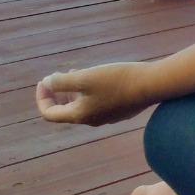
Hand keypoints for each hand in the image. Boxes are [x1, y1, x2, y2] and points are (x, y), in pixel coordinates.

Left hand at [36, 63, 151, 127]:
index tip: (44, 80)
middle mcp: (91, 120)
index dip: (42, 97)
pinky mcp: (120, 111)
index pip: (49, 113)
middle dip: (56, 95)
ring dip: (72, 92)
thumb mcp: (85, 77)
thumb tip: (48, 82)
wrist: (152, 85)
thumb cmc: (116, 80)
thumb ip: (62, 82)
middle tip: (56, 77)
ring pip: (81, 107)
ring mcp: (107, 117)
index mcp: (79, 115)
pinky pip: (96, 104)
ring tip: (75, 73)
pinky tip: (96, 79)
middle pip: (65, 112)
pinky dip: (88, 93)